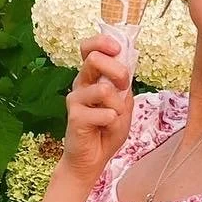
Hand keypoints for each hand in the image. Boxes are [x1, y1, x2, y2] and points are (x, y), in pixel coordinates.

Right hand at [62, 33, 134, 183]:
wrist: (92, 159)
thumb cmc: (107, 129)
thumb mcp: (123, 103)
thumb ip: (124, 84)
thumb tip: (127, 60)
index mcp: (91, 77)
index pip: (89, 48)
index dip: (103, 42)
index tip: (117, 49)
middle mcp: (80, 83)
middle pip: (94, 59)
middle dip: (118, 71)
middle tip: (123, 87)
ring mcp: (75, 99)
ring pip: (104, 89)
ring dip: (118, 107)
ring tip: (113, 119)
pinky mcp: (75, 116)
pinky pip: (105, 112)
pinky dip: (113, 122)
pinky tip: (105, 128)